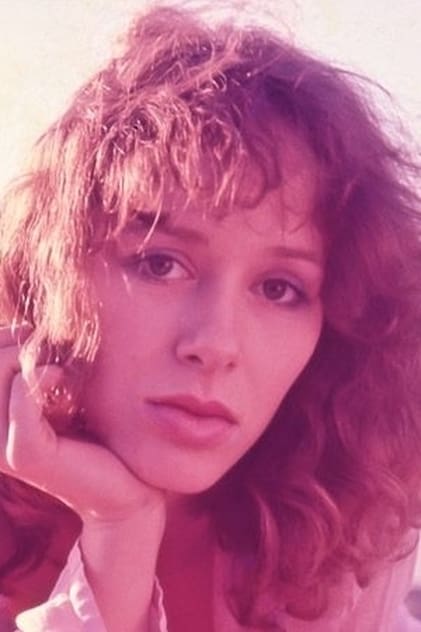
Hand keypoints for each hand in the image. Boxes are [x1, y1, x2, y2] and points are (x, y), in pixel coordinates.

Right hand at [0, 325, 164, 523]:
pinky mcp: (25, 454)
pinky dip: (39, 378)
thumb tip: (24, 329)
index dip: (3, 337)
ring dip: (28, 356)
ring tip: (58, 363)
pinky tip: (59, 376)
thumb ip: (32, 369)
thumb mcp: (58, 394)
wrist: (124, 485)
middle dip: (14, 343)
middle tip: (51, 347)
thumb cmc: (92, 432)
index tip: (34, 334)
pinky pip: (19, 399)